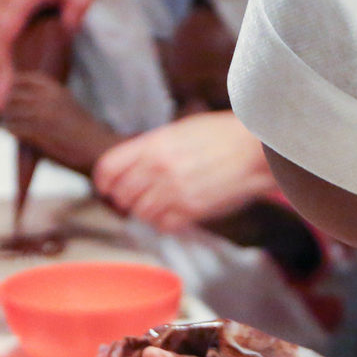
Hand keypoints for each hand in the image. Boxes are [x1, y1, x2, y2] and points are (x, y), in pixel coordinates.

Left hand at [93, 114, 274, 233]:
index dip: (104, 182)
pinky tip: (175, 214)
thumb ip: (154, 148)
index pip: (109, 168)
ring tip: (160, 206)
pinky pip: (165, 225)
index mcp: (153, 144)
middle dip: (126, 201)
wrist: (253, 149)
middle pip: (123, 195)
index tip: (106, 188)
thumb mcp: (180, 130)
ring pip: (142, 213)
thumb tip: (136, 166)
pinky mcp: (192, 210)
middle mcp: (159, 168)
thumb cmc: (223, 136)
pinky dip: (165, 223)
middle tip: (134, 201)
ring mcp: (175, 191)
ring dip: (148, 213)